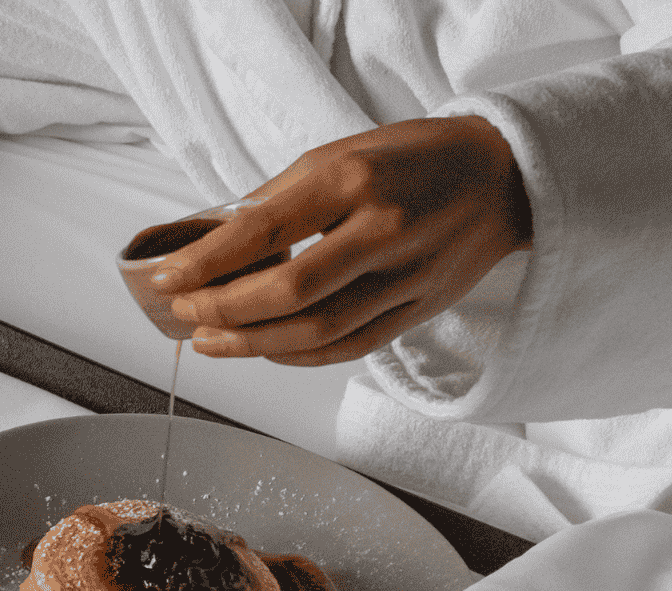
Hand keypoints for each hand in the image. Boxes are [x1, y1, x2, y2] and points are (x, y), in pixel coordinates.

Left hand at [149, 117, 531, 365]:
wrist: (504, 176)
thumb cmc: (412, 159)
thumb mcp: (339, 154)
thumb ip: (277, 199)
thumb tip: (210, 241)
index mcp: (354, 179)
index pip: (264, 229)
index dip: (206, 262)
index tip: (167, 278)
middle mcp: (384, 229)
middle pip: (288, 291)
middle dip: (223, 309)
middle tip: (185, 311)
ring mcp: (407, 275)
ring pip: (316, 330)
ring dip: (250, 344)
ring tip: (208, 342)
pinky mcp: (419, 309)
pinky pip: (347, 348)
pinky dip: (296, 355)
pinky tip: (261, 349)